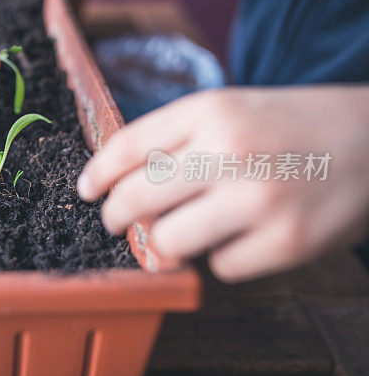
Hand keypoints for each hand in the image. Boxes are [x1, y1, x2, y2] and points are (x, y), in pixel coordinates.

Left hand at [77, 86, 368, 281]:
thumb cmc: (290, 126)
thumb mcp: (231, 108)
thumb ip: (175, 138)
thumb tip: (115, 182)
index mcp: (210, 110)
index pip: (126, 146)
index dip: (96, 174)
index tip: (86, 190)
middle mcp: (230, 150)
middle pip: (134, 200)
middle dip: (115, 217)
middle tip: (116, 222)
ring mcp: (259, 199)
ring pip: (168, 242)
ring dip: (166, 244)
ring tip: (179, 233)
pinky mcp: (287, 242)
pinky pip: (220, 267)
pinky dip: (222, 258)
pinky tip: (241, 238)